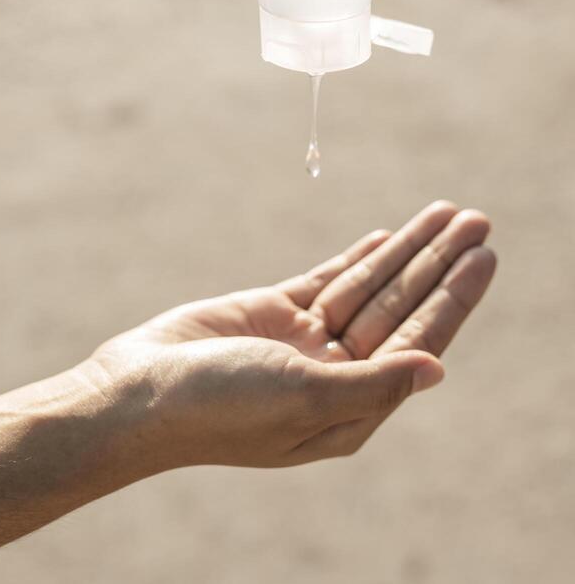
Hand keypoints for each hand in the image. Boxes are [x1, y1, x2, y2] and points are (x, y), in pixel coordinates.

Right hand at [84, 201, 493, 472]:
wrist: (139, 393)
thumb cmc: (220, 408)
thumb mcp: (304, 398)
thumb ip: (374, 384)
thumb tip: (438, 370)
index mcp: (350, 407)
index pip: (417, 341)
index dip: (453, 298)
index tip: (483, 258)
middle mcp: (335, 374)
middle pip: (400, 307)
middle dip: (438, 263)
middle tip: (478, 219)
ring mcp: (304, 341)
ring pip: (368, 286)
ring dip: (406, 251)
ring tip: (445, 214)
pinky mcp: (273, 312)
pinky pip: (328, 279)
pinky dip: (359, 258)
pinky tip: (387, 238)